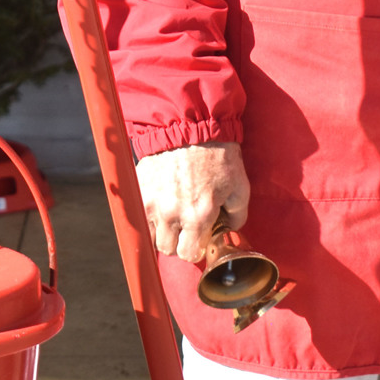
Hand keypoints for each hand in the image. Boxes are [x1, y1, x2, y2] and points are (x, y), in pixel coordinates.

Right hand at [135, 141, 249, 264]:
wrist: (190, 125)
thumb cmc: (217, 154)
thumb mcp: (240, 186)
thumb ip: (238, 215)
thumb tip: (230, 228)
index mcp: (198, 216)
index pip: (188, 255)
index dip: (196, 249)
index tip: (199, 239)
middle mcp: (172, 214)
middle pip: (168, 249)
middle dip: (178, 241)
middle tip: (186, 225)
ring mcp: (152, 202)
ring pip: (151, 235)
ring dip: (161, 231)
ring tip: (171, 216)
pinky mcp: (139, 189)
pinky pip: (139, 215)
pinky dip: (148, 215)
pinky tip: (160, 203)